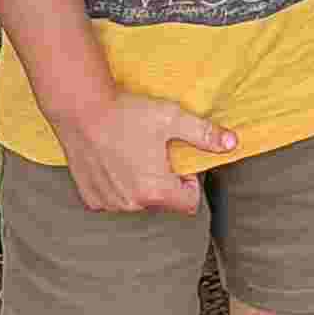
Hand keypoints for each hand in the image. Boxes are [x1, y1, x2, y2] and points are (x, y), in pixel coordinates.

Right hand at [52, 85, 237, 212]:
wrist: (81, 109)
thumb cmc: (126, 114)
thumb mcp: (172, 118)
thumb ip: (204, 134)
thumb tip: (232, 143)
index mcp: (156, 191)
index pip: (189, 203)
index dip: (189, 181)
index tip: (177, 159)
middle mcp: (131, 204)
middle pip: (163, 202)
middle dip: (164, 181)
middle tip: (153, 151)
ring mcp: (109, 204)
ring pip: (138, 201)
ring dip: (140, 184)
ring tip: (131, 152)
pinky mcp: (91, 198)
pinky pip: (114, 198)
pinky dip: (118, 185)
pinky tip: (113, 159)